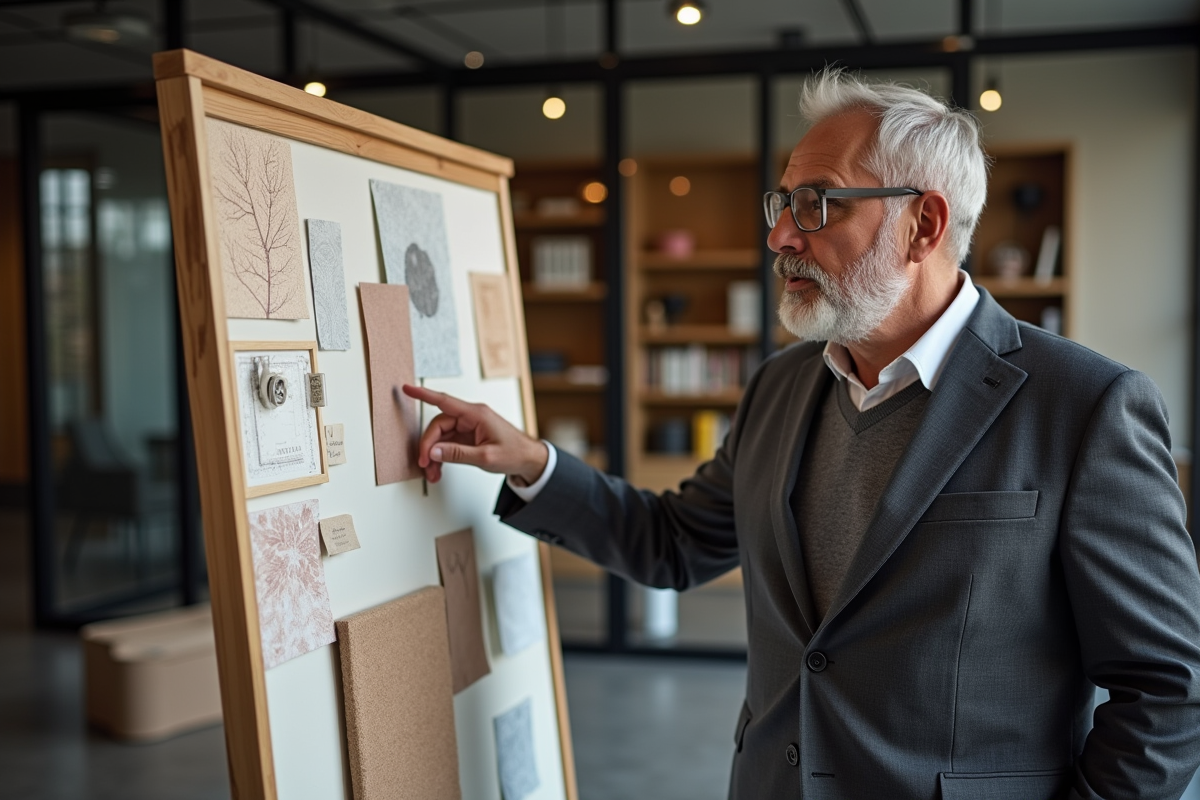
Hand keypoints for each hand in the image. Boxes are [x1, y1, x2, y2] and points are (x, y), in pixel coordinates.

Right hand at [402, 384, 548, 484]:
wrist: (529, 460)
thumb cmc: (514, 453)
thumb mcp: (486, 457)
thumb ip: (458, 454)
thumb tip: (434, 451)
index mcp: (476, 414)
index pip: (444, 401)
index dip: (423, 395)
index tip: (407, 389)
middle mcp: (471, 417)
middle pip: (439, 426)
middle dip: (429, 446)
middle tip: (425, 464)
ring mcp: (469, 427)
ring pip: (442, 437)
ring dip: (435, 455)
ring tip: (433, 474)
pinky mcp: (469, 437)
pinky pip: (448, 444)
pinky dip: (442, 457)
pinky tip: (439, 470)